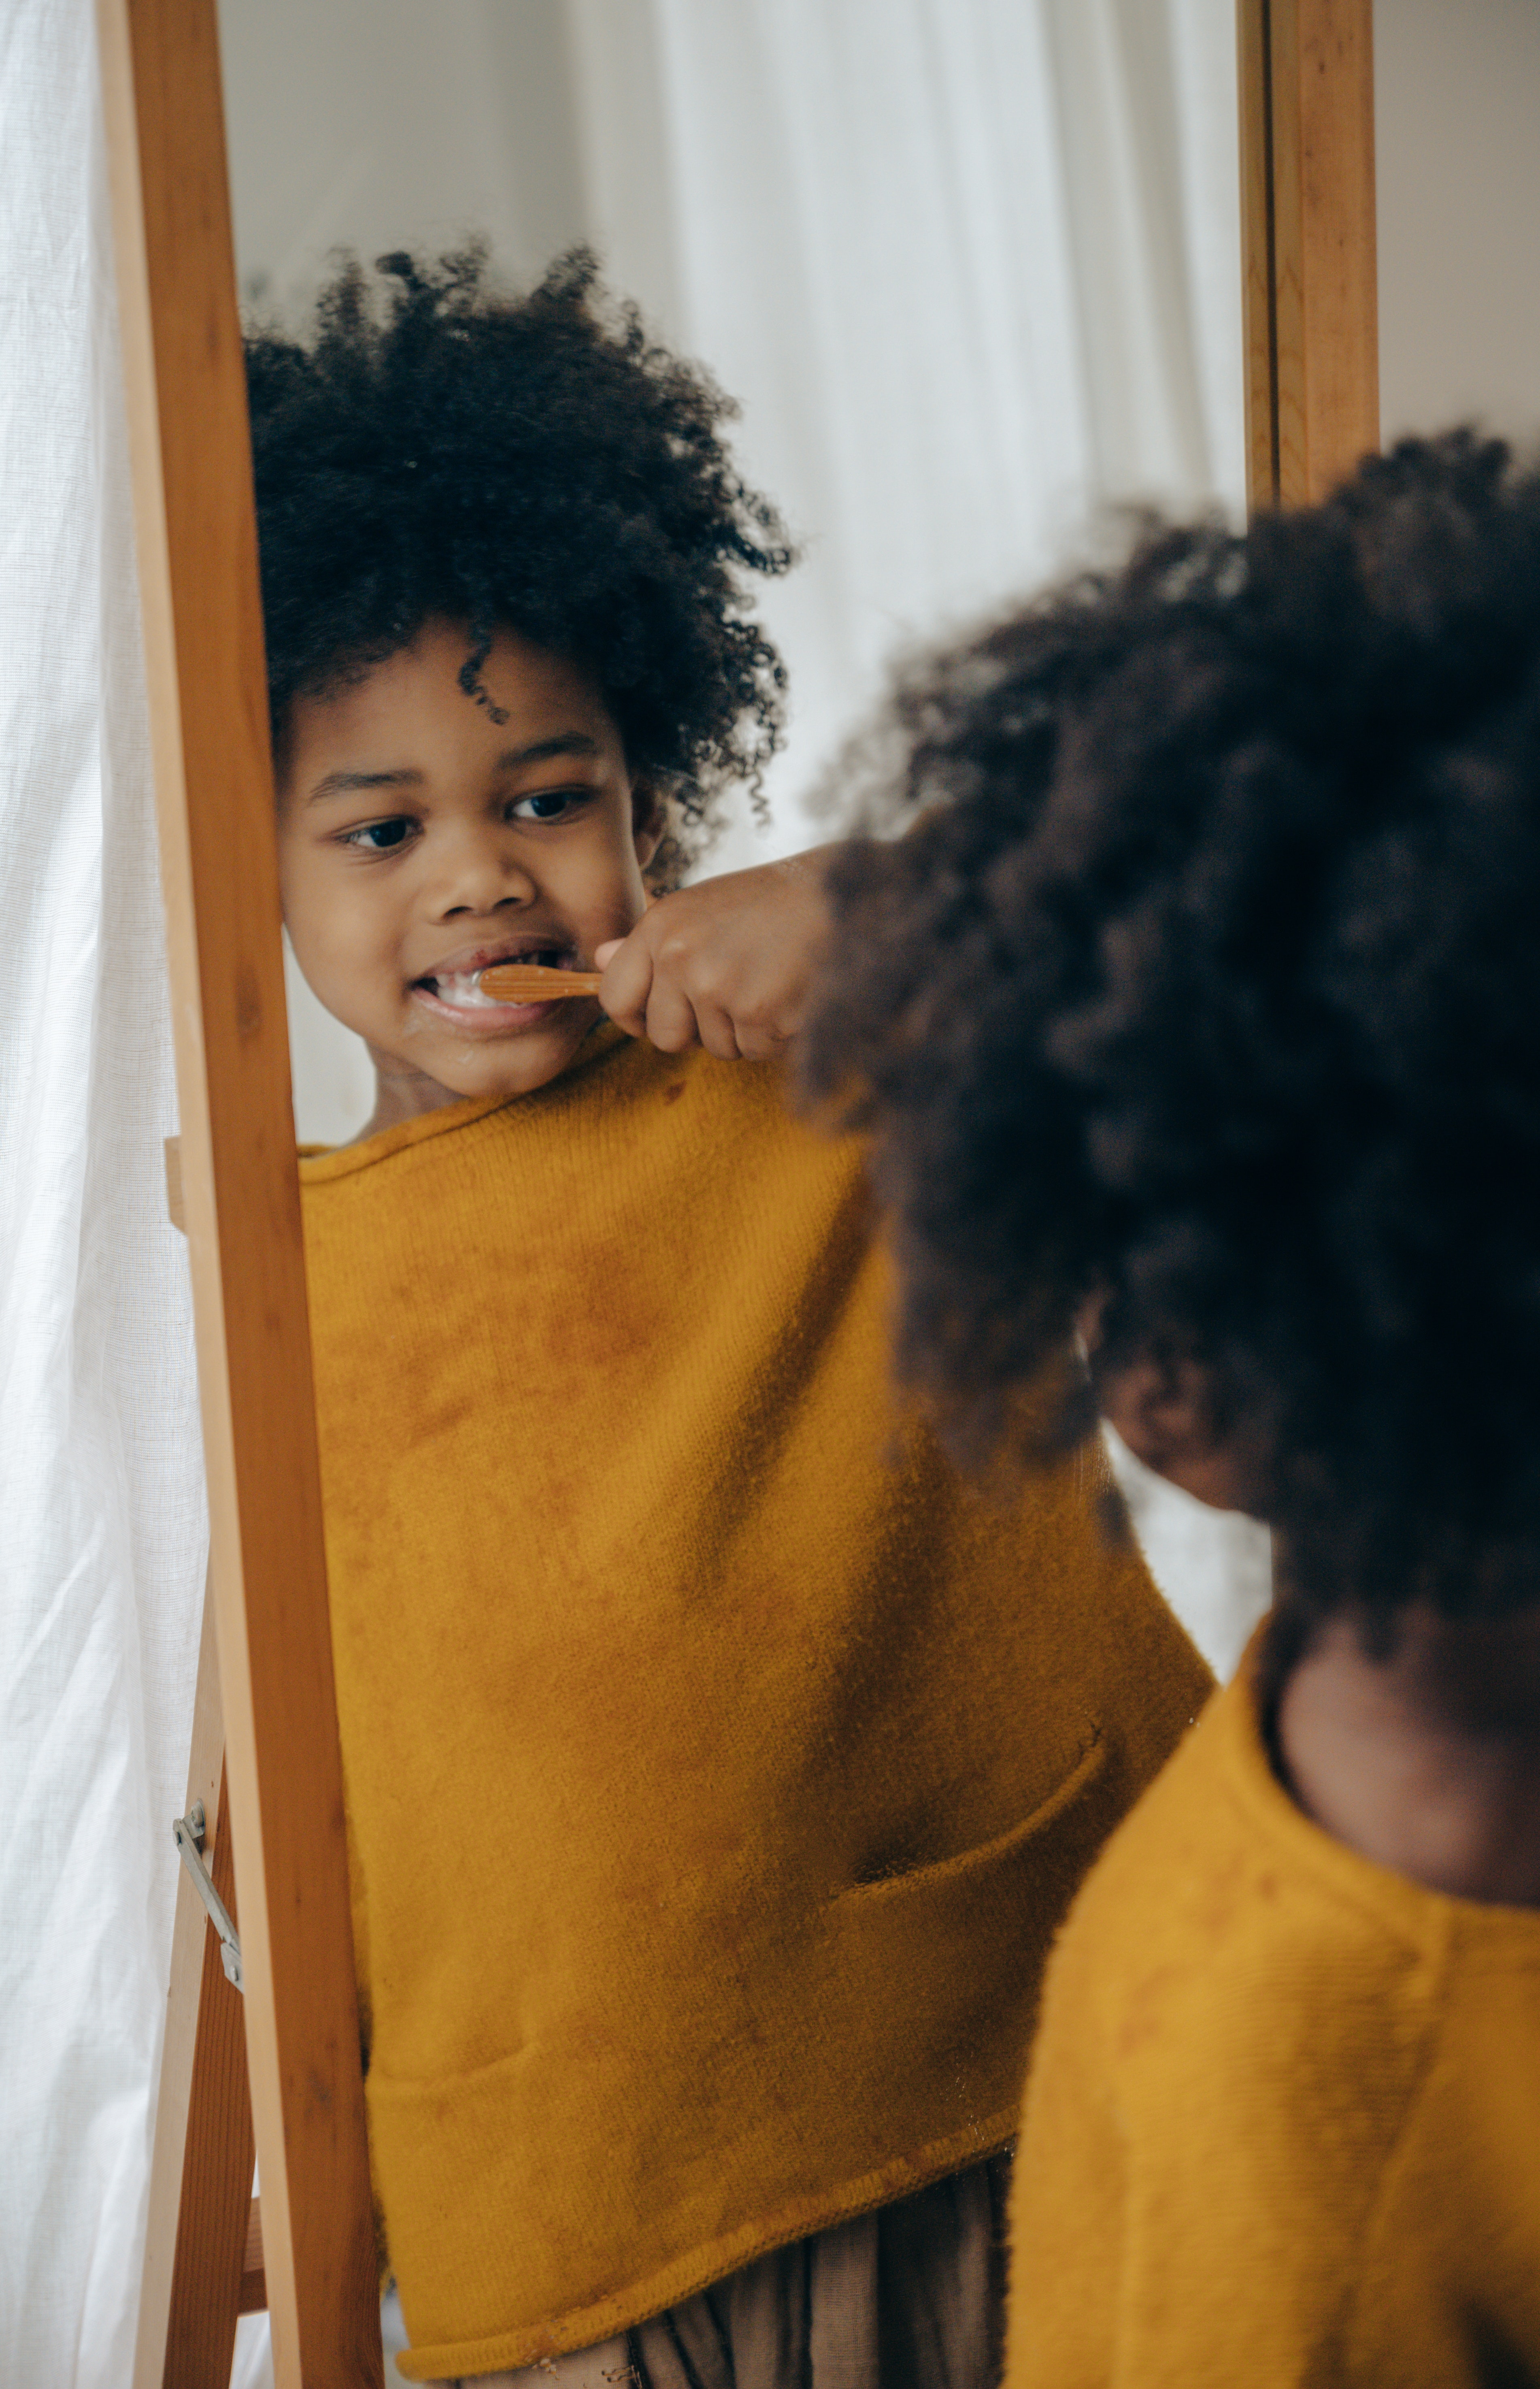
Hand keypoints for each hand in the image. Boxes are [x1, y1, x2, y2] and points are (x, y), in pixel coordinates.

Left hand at [595, 846, 838, 1061]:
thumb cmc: (773, 903)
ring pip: (716, 1048)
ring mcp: (718, 986)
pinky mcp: (758, 1013)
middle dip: (697, 1031)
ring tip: (771, 983)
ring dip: (744, 1031)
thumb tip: (599, 960)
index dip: (636, 1018)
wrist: (843, 896)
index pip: (614, 997)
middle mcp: (680, 956)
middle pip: (664, 1037)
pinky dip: (776, 1035)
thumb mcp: (701, 908)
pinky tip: (792, 995)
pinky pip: (755, 1052)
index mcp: (660, 927)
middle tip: (734, 995)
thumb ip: (650, 941)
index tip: (659, 1016)